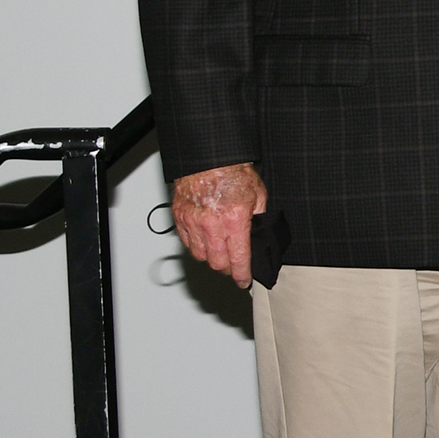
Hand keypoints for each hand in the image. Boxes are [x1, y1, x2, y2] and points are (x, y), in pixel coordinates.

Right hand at [170, 162, 268, 287]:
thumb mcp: (258, 196)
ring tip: (221, 253)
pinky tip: (207, 241)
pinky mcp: (179, 217)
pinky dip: (197, 246)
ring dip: (212, 259)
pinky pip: (187, 242)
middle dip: (228, 269)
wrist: (209, 157)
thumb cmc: (234, 172)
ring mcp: (192, 221)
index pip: (238, 258)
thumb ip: (258, 220)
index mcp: (234, 219)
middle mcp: (211, 224)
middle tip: (235, 267)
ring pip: (200, 256)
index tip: (244, 281)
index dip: (242, 274)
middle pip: (217, 263)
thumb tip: (259, 239)